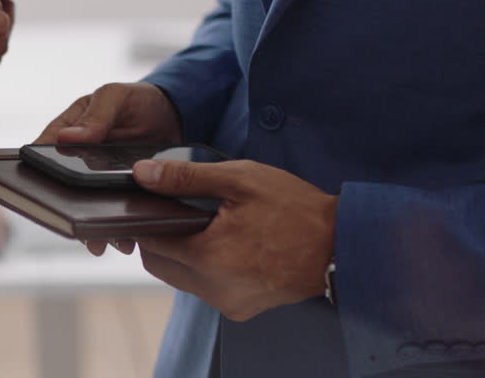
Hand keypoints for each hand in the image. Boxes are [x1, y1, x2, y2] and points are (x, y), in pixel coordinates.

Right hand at [36, 82, 182, 255]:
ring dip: (97, 228)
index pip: (42, 154)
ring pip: (90, 208)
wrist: (174, 115)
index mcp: (67, 132)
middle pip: (64, 190)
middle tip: (80, 229)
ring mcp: (98, 181)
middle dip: (70, 212)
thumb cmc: (136, 100)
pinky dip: (121, 229)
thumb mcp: (116, 97)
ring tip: (109, 242)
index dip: (38, 174)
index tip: (43, 194)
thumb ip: (96, 116)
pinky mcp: (121, 195)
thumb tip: (67, 137)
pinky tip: (130, 239)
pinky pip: (115, 215)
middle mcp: (77, 160)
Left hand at [131, 159, 336, 321]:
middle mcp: (214, 289)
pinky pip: (206, 288)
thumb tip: (142, 174)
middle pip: (160, 264)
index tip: (152, 202)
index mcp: (208, 258)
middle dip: (161, 237)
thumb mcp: (240, 179)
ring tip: (206, 225)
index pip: (150, 243)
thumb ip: (185, 178)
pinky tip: (226, 244)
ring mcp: (228, 303)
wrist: (342, 245)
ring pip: (181, 279)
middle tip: (179, 210)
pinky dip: (205, 268)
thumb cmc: (295, 209)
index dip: (144, 220)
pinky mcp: (241, 309)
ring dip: (183, 253)